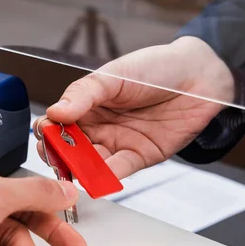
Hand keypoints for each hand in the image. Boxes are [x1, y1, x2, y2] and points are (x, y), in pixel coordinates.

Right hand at [35, 36, 234, 178]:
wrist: (199, 76)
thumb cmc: (156, 67)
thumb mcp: (114, 75)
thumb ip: (83, 94)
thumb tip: (55, 112)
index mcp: (85, 105)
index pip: (56, 124)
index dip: (48, 131)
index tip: (44, 134)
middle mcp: (97, 127)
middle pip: (68, 148)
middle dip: (59, 155)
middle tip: (56, 156)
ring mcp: (116, 143)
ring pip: (90, 163)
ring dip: (80, 169)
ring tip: (75, 170)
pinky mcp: (138, 156)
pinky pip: (118, 170)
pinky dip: (107, 177)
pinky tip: (98, 178)